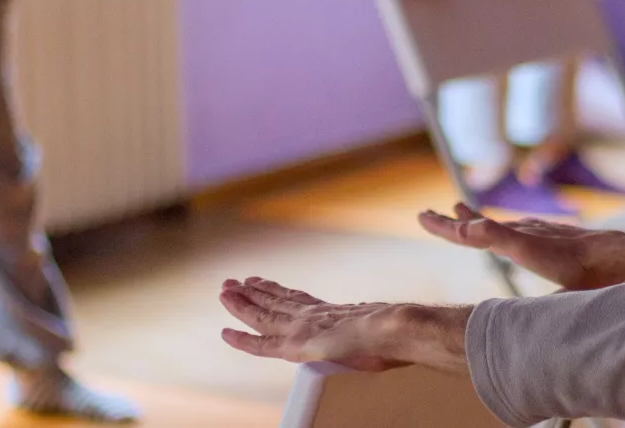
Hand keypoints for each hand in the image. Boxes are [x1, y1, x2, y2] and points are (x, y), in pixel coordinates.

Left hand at [219, 278, 471, 372]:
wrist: (399, 329)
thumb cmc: (400, 333)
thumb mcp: (384, 330)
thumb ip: (380, 328)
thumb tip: (399, 327)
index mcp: (332, 313)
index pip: (297, 300)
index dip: (276, 292)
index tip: (261, 283)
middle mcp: (314, 316)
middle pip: (276, 302)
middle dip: (254, 292)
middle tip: (233, 282)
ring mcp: (305, 327)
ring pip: (264, 315)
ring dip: (242, 304)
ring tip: (225, 291)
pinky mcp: (299, 342)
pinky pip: (263, 342)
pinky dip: (244, 339)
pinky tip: (226, 333)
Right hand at [419, 204, 624, 291]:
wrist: (622, 259)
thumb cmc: (580, 265)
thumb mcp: (533, 256)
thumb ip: (499, 240)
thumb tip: (466, 228)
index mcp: (518, 242)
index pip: (473, 232)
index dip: (447, 228)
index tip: (423, 217)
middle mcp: (527, 233)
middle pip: (483, 225)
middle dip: (455, 222)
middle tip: (430, 213)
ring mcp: (542, 235)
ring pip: (503, 227)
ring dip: (479, 222)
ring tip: (463, 214)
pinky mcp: (557, 242)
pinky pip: (524, 233)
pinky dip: (508, 232)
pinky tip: (515, 232)